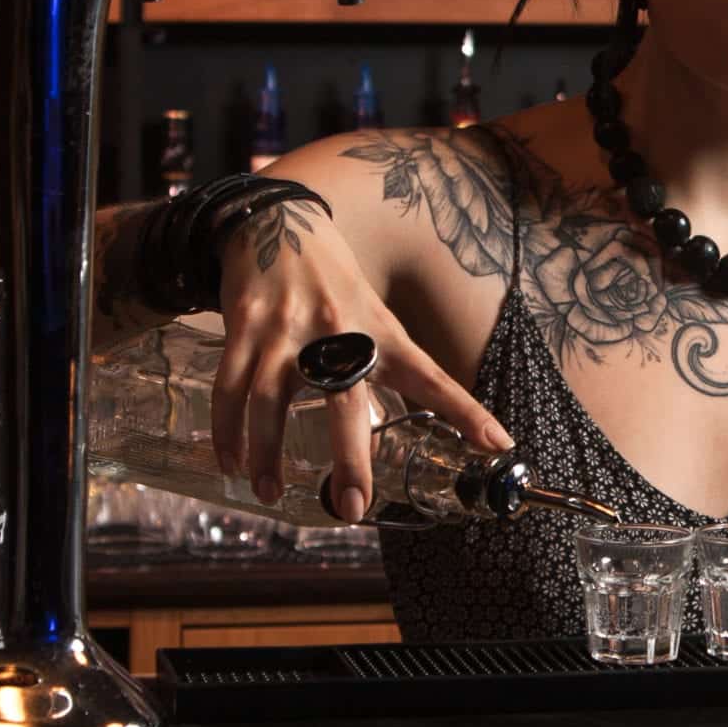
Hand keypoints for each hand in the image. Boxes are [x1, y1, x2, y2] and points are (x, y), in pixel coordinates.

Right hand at [209, 202, 512, 523]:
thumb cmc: (332, 280)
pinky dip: (229, 431)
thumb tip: (395, 422)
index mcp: (380, 331)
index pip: (431, 377)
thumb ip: (380, 363)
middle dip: (350, 459)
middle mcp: (337, 331)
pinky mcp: (246, 326)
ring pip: (271, 402)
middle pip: (345, 402)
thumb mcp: (371, 312)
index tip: (498, 442)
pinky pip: (232, 388)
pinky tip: (231, 462)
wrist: (277, 219)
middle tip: (352, 508)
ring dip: (267, 455)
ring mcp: (287, 329)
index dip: (465, 411)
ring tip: (271, 493)